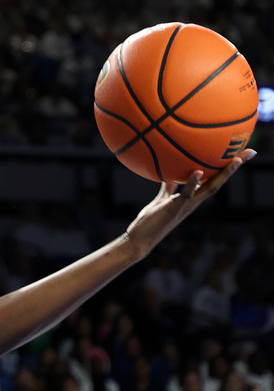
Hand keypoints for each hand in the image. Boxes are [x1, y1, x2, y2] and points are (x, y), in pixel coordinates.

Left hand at [122, 152, 254, 258]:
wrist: (141, 238)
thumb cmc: (152, 220)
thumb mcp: (162, 200)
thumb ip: (169, 188)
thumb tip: (170, 173)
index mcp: (193, 198)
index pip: (214, 180)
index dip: (227, 168)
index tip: (240, 154)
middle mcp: (194, 202)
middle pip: (219, 182)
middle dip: (234, 167)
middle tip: (250, 152)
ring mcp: (186, 206)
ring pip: (210, 189)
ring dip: (224, 175)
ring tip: (236, 160)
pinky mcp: (175, 208)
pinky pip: (186, 194)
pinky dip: (192, 182)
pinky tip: (198, 170)